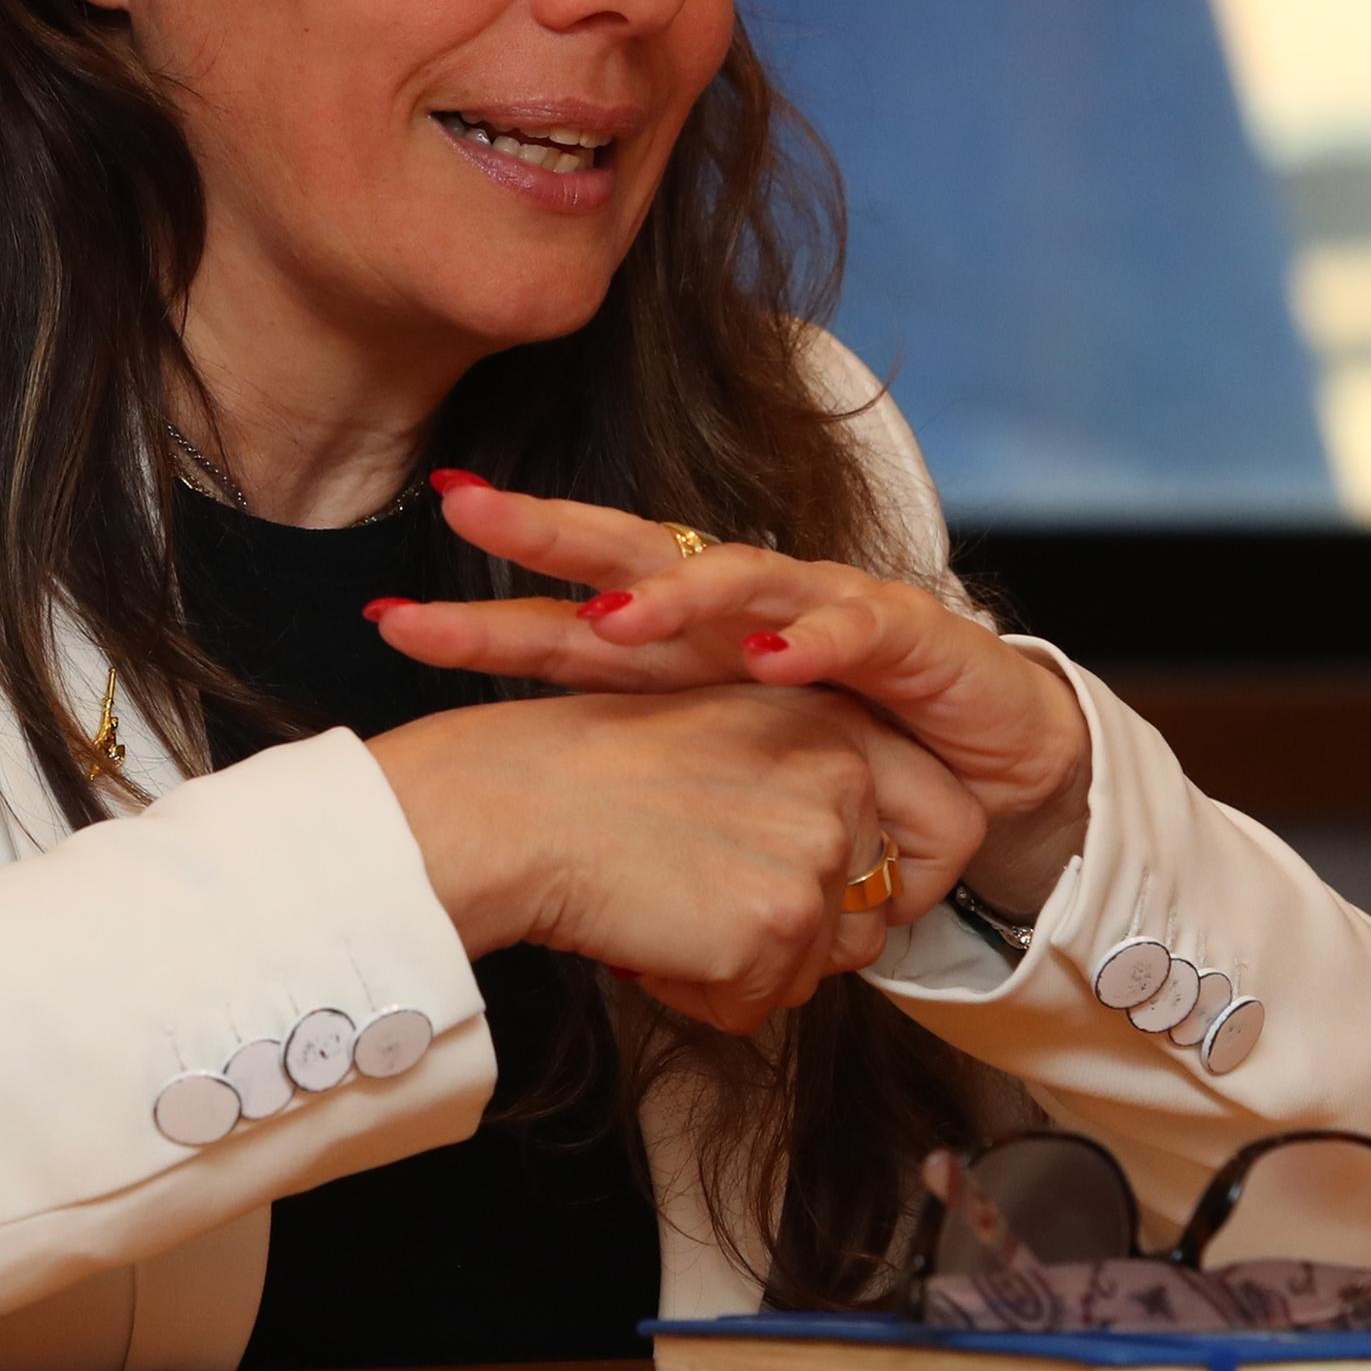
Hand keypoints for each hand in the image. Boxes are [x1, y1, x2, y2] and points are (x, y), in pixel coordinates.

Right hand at [370, 683, 983, 1033]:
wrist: (510, 802)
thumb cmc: (584, 771)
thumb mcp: (723, 736)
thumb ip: (803, 784)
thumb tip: (840, 866)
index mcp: (838, 723)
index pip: (950, 823)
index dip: (904, 877)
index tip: (844, 896)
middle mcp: (846, 782)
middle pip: (875, 914)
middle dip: (800, 933)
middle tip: (708, 897)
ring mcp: (816, 855)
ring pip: (819, 968)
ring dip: (746, 966)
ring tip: (667, 907)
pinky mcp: (777, 926)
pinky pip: (758, 1006)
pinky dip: (700, 994)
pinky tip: (649, 937)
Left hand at [375, 476, 1096, 916]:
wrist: (980, 745)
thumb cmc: (833, 755)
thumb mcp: (717, 781)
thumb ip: (636, 802)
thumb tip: (525, 862)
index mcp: (685, 646)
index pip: (572, 626)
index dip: (488, 625)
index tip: (391, 624)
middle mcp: (739, 610)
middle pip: (628, 559)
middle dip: (549, 533)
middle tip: (468, 508)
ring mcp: (816, 606)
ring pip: (732, 578)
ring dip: (672, 594)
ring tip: (613, 615)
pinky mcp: (901, 629)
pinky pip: (850, 624)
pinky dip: (810, 638)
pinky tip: (773, 654)